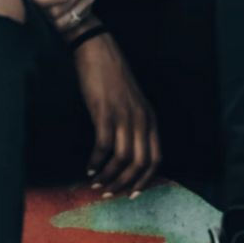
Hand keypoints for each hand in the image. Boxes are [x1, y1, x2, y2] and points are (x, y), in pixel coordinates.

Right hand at [75, 33, 159, 196]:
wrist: (96, 49)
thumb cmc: (112, 73)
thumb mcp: (132, 100)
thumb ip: (135, 121)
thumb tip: (127, 149)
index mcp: (150, 118)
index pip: (155, 159)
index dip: (145, 180)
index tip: (131, 193)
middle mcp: (140, 119)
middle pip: (140, 163)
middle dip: (125, 183)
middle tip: (109, 193)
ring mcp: (123, 115)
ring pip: (122, 158)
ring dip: (109, 176)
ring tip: (96, 183)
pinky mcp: (104, 112)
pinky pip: (102, 146)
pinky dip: (96, 161)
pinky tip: (88, 167)